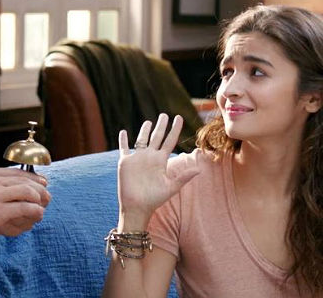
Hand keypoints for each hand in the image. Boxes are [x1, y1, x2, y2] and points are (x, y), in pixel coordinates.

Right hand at [0, 167, 50, 240]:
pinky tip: (37, 215)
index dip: (33, 177)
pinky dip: (34, 211)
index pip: (17, 172)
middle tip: (47, 197)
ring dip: (39, 200)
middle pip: (25, 180)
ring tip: (43, 207)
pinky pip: (24, 208)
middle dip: (40, 189)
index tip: (42, 183)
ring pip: (28, 192)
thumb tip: (15, 185)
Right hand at [117, 114, 199, 229]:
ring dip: (144, 131)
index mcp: (161, 161)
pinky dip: (123, 140)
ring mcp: (137, 158)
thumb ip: (184, 177)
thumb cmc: (155, 199)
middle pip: (156, 137)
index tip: (179, 118)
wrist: (137, 207)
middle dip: (161, 126)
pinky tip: (123, 132)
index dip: (174, 129)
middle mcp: (150, 157)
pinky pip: (124, 148)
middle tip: (165, 115)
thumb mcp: (171, 187)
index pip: (169, 141)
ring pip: (141, 140)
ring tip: (148, 122)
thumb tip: (200, 168)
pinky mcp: (125, 162)